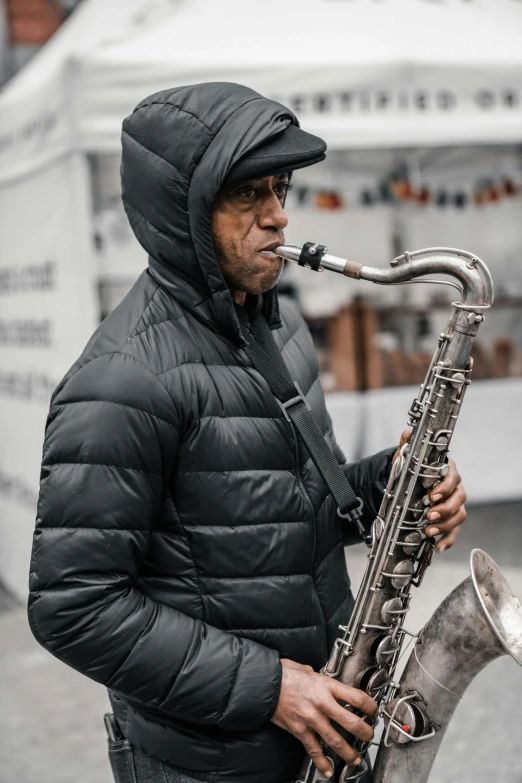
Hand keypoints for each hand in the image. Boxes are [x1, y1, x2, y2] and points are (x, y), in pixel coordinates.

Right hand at [271, 659, 376, 778]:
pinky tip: (328, 769)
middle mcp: (322, 703)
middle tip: (369, 736)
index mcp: (326, 686)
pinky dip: (321, 762)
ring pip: (335, 740)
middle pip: (351, 722)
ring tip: (355, 759)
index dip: (370, 706)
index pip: (356, 697)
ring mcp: (311, 719)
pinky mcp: (299, 730)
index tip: (374, 711)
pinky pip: (314, 749)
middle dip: (364, 732)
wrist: (263, 683)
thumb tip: (325, 683)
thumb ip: (320, 679)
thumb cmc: (283, 674)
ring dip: (348, 752)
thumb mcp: (307, 669)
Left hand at [393, 428, 466, 552]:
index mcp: (446, 471)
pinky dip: (447, 540)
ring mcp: (453, 504)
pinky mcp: (449, 520)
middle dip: (445, 508)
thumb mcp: (405, 458)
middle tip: (429, 515)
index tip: (432, 495)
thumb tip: (408, 433)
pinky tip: (438, 546)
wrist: (406, 486)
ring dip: (446, 525)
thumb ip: (407, 446)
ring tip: (429, 530)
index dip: (444, 487)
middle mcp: (454, 488)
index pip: (453, 477)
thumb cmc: (410, 472)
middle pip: (460, 498)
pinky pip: (454, 532)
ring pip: (459, 515)